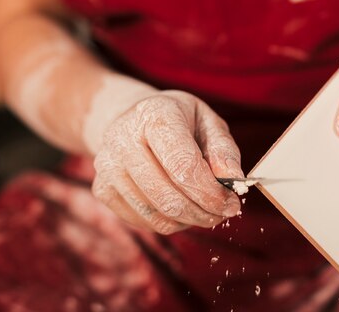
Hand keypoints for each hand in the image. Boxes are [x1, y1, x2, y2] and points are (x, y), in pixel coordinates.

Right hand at [92, 91, 242, 233]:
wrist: (132, 118)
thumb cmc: (178, 121)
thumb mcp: (208, 122)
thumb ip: (224, 150)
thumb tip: (235, 180)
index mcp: (154, 115)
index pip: (183, 166)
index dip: (211, 193)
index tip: (232, 204)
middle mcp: (123, 139)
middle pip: (168, 196)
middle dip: (203, 212)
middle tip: (223, 214)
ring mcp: (107, 166)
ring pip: (156, 214)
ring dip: (189, 221)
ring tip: (205, 212)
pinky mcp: (102, 189)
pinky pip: (143, 221)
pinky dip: (169, 223)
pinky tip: (182, 209)